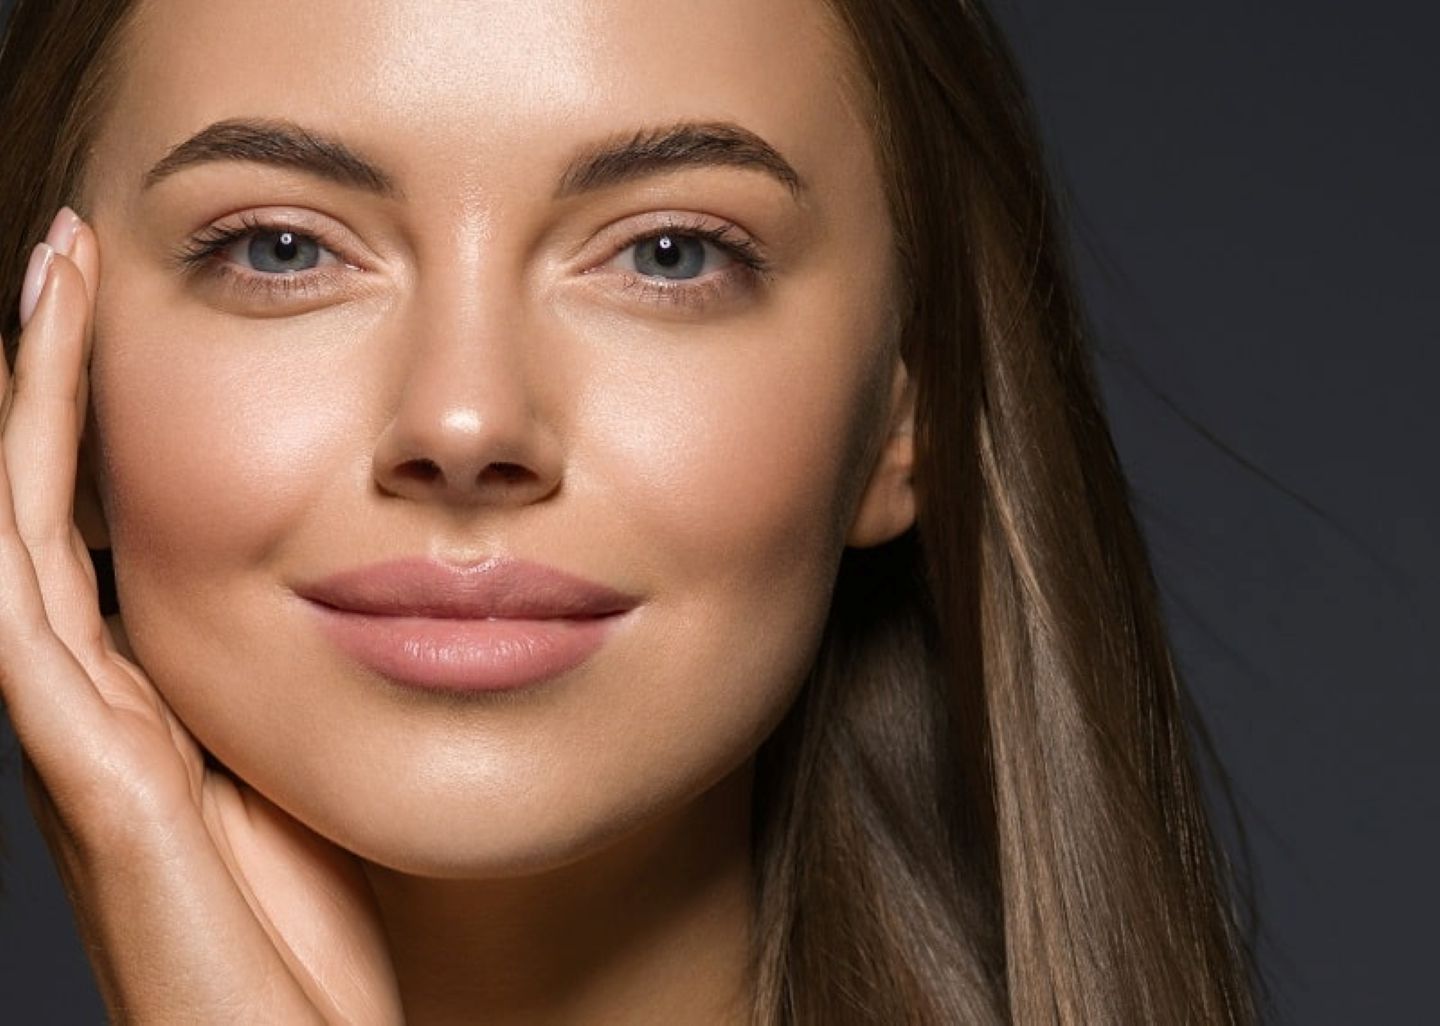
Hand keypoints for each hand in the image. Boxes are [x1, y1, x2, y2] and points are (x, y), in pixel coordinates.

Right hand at [0, 209, 402, 1023]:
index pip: (105, 532)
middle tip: (68, 256)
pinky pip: (42, 617)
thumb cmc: (315, 946)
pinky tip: (35, 408)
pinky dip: (26, 504)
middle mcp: (100, 712)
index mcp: (152, 709)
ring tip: (52, 282)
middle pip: (49, 512)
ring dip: (33, 408)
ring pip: (26, 540)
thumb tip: (355, 614)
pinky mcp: (103, 782)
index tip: (122, 306)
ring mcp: (86, 745)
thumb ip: (291, 706)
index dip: (97, 423)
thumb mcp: (312, 788)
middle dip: (52, 380)